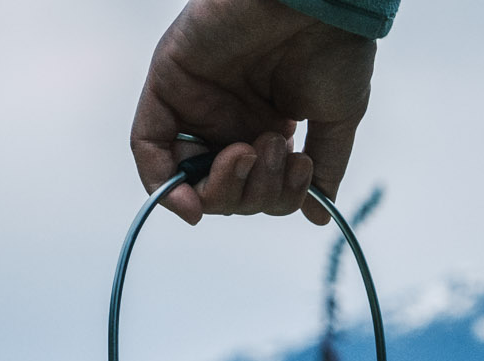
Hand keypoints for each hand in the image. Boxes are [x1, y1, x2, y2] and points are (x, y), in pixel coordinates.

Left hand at [130, 0, 375, 224]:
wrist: (319, 2)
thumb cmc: (335, 49)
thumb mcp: (336, 121)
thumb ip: (325, 168)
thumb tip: (317, 216)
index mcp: (266, 124)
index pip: (257, 189)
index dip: (274, 201)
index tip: (301, 181)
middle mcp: (228, 117)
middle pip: (224, 191)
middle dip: (254, 194)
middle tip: (280, 153)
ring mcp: (197, 102)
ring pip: (188, 177)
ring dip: (222, 188)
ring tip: (253, 150)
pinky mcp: (170, 83)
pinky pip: (148, 146)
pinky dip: (163, 185)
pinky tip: (192, 206)